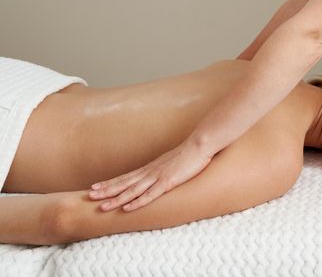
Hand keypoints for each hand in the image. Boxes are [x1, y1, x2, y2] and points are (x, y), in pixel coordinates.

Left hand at [88, 142, 210, 211]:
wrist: (199, 145)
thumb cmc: (189, 153)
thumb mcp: (172, 162)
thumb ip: (163, 169)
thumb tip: (159, 174)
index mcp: (150, 168)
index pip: (126, 177)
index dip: (110, 183)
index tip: (95, 187)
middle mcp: (150, 172)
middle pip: (124, 183)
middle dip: (106, 190)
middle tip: (89, 196)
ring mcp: (158, 177)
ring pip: (132, 190)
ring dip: (116, 199)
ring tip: (102, 206)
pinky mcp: (168, 182)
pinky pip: (150, 194)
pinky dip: (137, 202)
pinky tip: (127, 208)